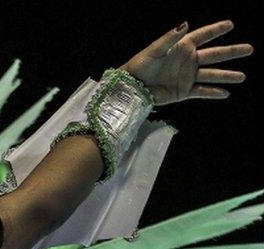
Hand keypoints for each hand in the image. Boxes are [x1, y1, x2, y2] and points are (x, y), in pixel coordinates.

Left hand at [121, 20, 252, 104]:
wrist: (131, 87)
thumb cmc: (140, 66)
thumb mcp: (154, 50)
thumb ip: (170, 38)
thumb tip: (185, 23)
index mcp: (182, 47)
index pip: (203, 36)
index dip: (216, 30)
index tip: (230, 24)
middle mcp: (188, 61)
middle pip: (214, 55)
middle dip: (231, 52)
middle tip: (249, 48)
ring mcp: (187, 76)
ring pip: (211, 75)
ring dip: (226, 76)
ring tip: (242, 77)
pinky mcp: (184, 91)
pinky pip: (201, 91)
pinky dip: (213, 93)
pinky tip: (225, 93)